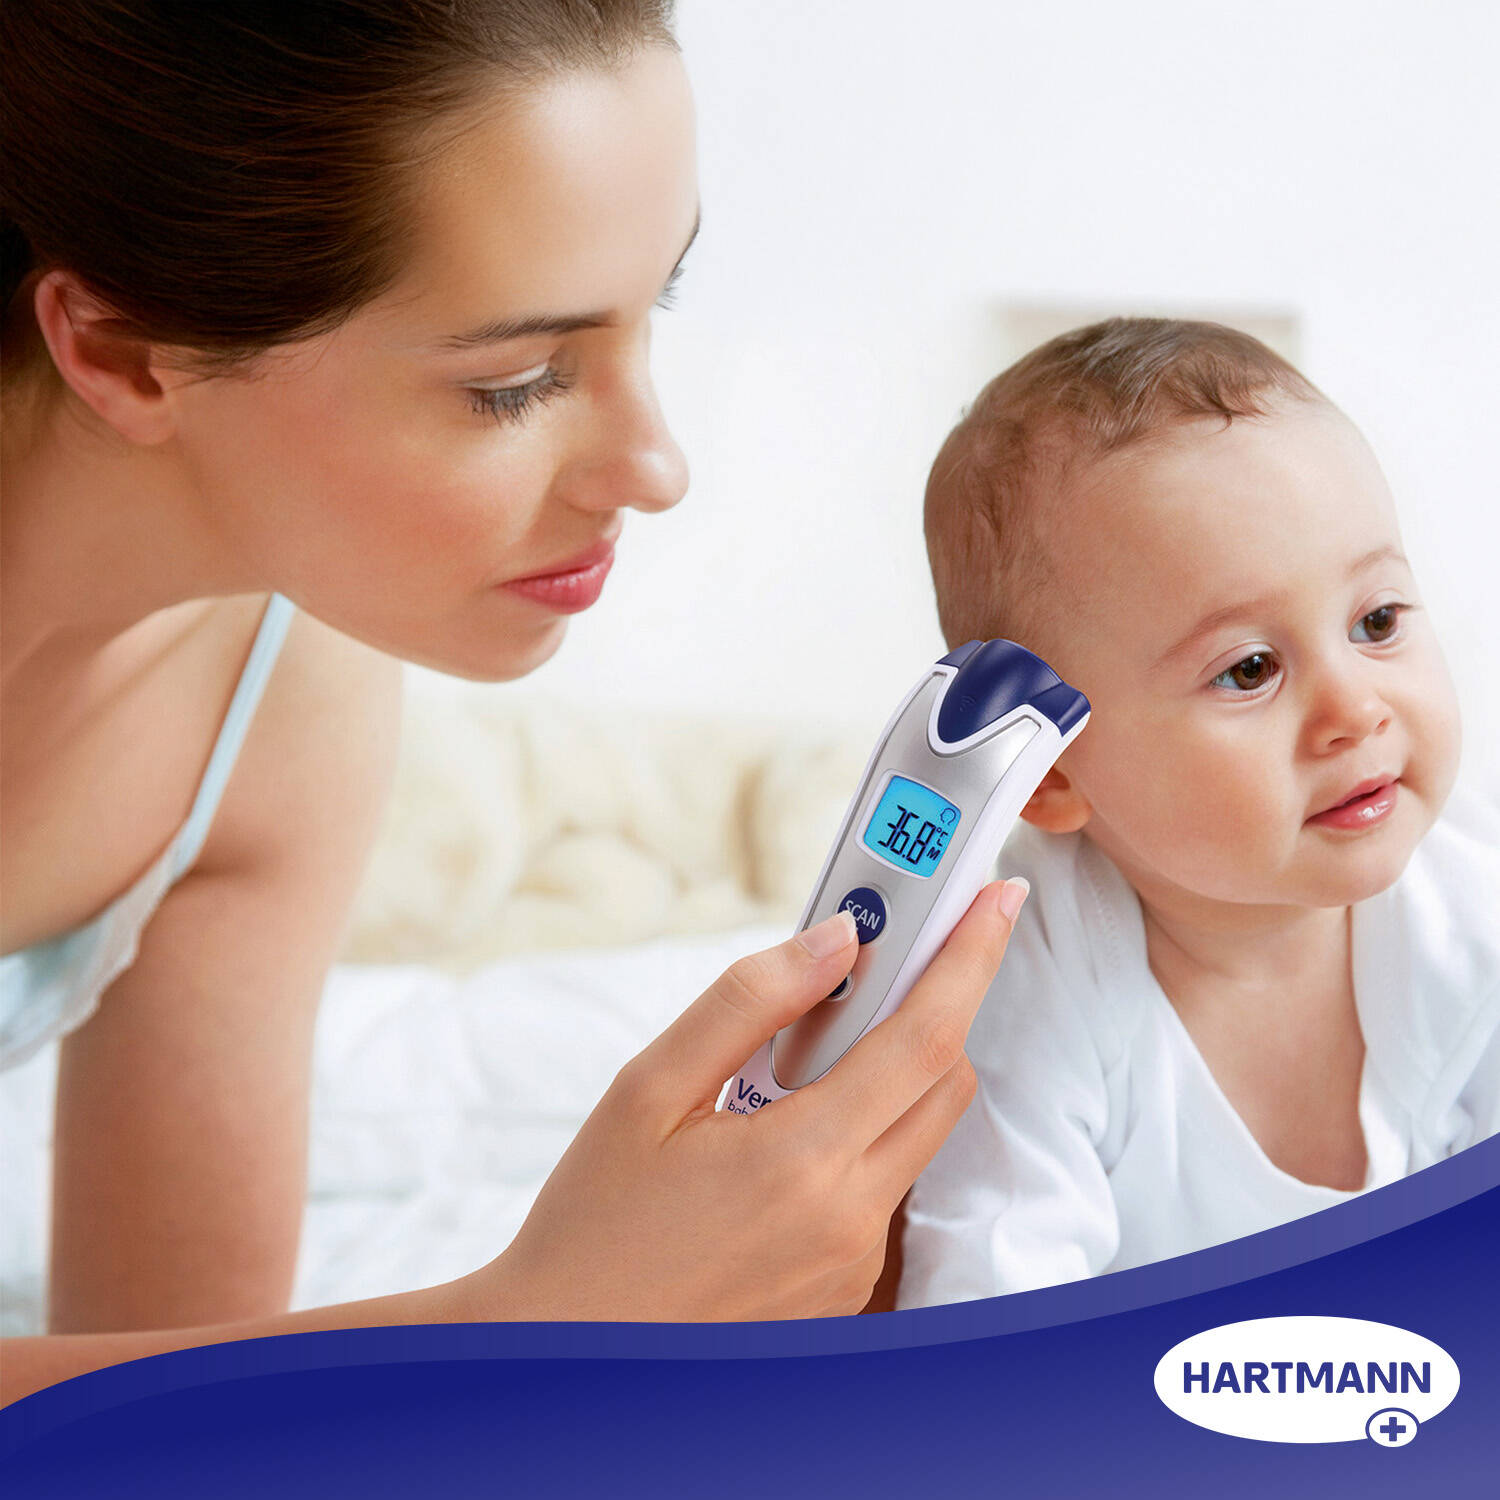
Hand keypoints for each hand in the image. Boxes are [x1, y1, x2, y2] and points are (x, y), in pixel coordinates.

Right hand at [449, 879, 1026, 1321]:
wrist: (570, 1355)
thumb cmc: (593, 1220)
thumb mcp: (648, 1089)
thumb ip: (750, 1001)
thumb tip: (838, 940)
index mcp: (804, 1161)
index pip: (926, 1038)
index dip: (971, 956)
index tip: (997, 896)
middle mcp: (851, 1221)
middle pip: (944, 1084)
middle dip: (933, 1008)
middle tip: (878, 964)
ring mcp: (855, 1265)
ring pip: (918, 1135)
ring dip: (892, 1074)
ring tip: (796, 1059)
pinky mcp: (847, 1292)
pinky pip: (884, 1188)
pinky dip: (862, 1136)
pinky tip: (783, 1136)